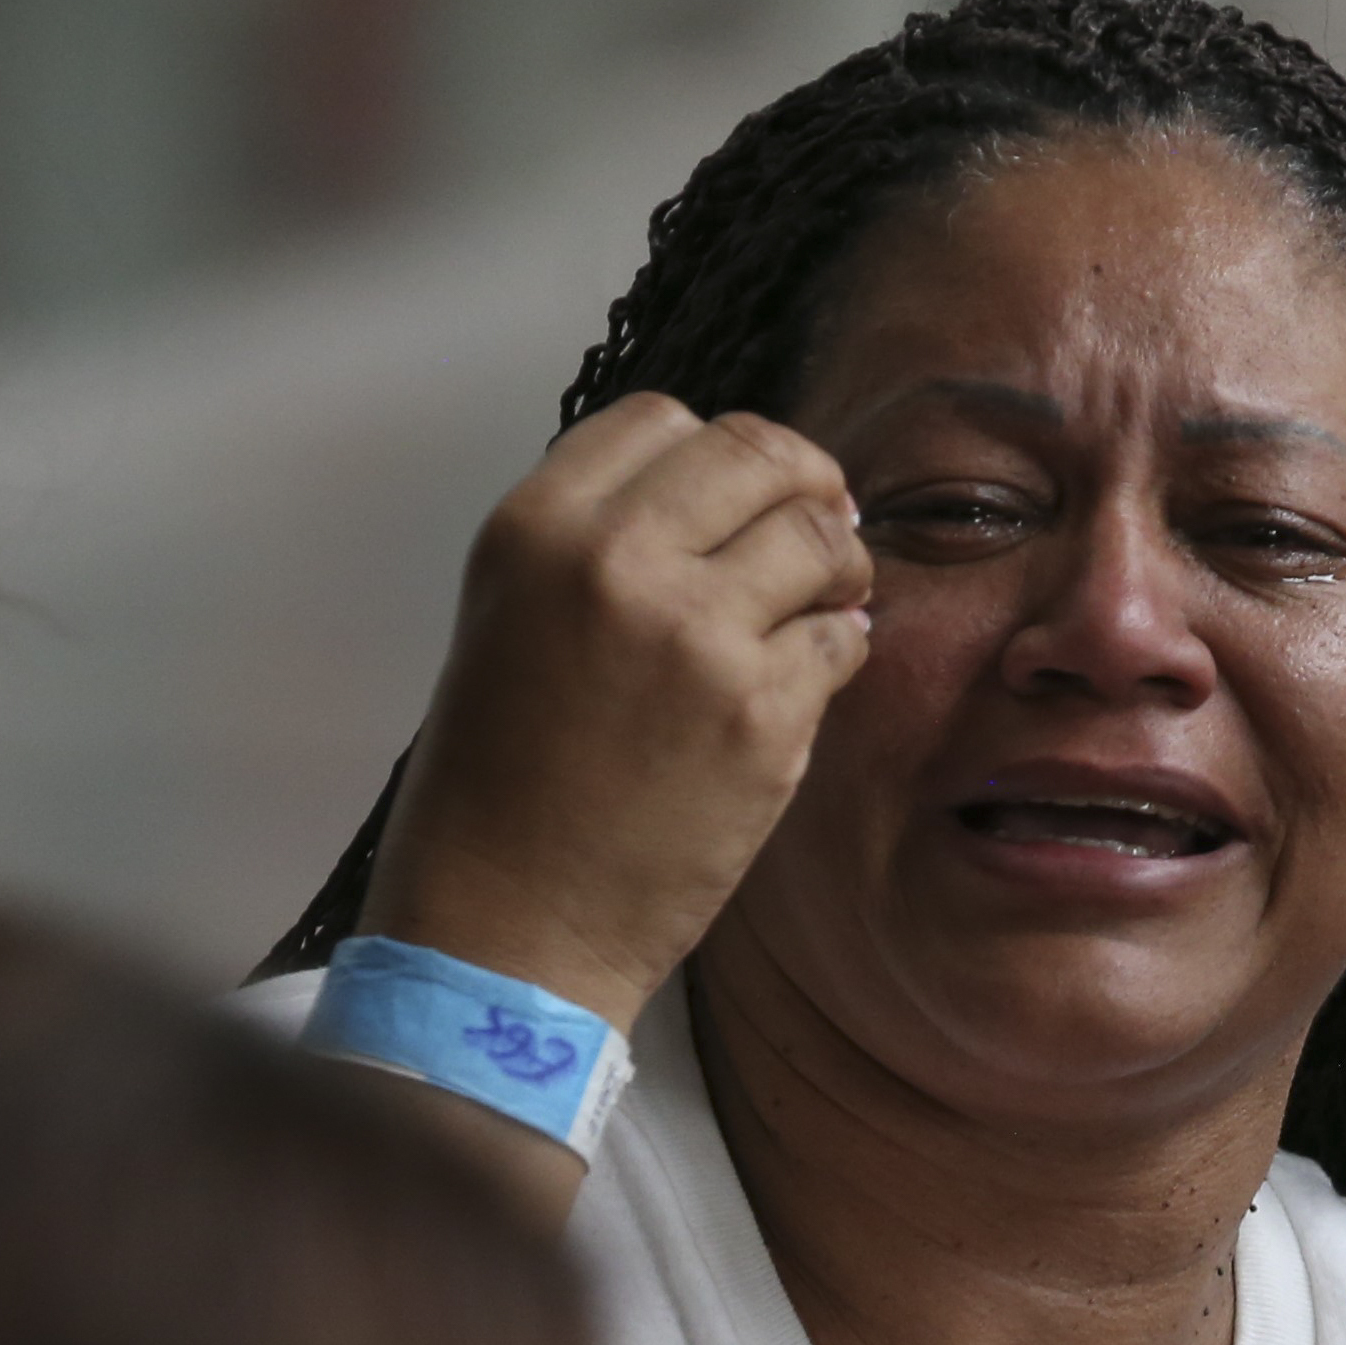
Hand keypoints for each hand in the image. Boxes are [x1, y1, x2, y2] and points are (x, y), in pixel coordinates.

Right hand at [363, 392, 873, 1031]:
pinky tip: (803, 686)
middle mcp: (615, 561)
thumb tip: (725, 494)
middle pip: (759, 452)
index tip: (738, 497)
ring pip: (820, 537)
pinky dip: (838, 655)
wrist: (505, 926)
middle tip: (818, 529)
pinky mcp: (762, 714)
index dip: (716, 456)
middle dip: (803, 484)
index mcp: (535, 528)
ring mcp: (696, 635)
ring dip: (836, 567)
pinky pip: (844, 640)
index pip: (665, 418)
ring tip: (818, 608)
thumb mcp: (514, 621)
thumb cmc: (502, 787)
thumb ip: (602, 544)